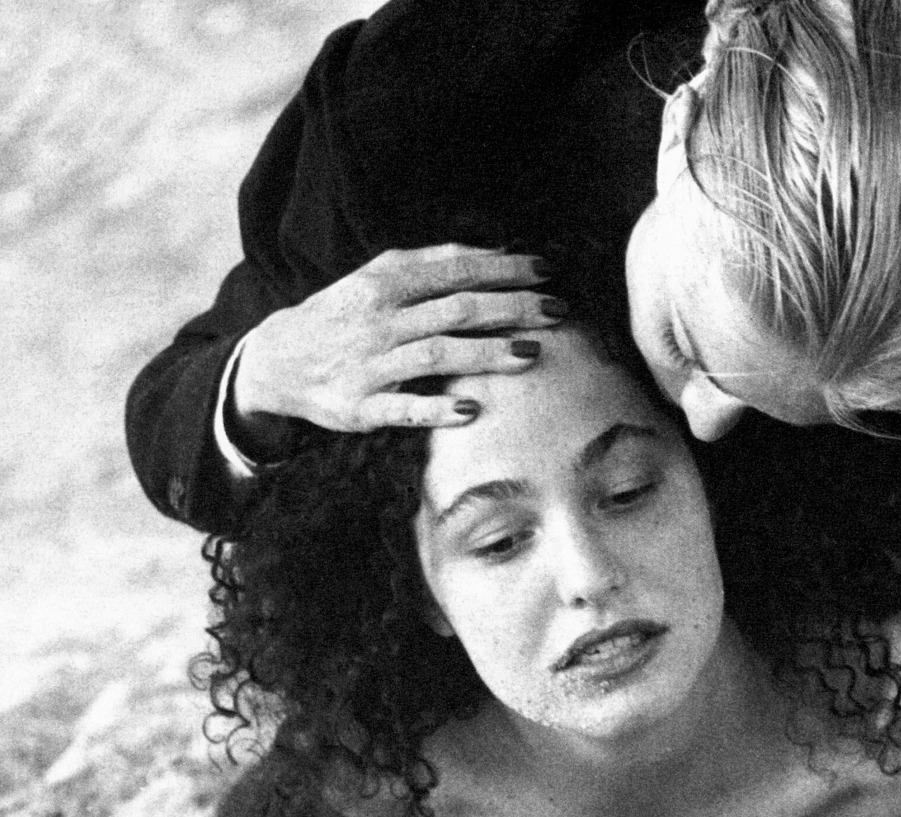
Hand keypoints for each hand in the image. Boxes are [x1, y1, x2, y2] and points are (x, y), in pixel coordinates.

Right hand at [232, 245, 561, 446]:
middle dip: (511, 308)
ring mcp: (369, 365)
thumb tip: (492, 253)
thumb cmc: (341, 315)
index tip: (546, 272)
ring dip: (486, 353)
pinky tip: (471, 409)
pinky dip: (435, 409)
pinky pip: (402, 409)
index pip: (455, 271)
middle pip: (455, 310)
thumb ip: (429, 263)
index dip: (503, 270)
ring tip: (531, 353)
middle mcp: (380, 320)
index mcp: (385, 283)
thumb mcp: (375, 278)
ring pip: (436, 355)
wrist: (273, 361)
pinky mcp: (360, 407)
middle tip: (557, 311)